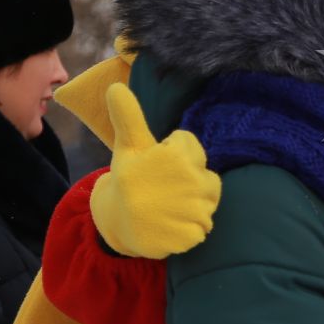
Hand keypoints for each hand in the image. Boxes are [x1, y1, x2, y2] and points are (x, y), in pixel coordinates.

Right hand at [90, 83, 221, 258]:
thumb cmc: (129, 178)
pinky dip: (189, 229)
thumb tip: (115, 86)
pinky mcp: (190, 237)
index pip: (192, 148)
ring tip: (167, 207)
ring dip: (193, 206)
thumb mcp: (129, 146)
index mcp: (175, 156)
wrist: (116, 222)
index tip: (156, 166)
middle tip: (163, 189)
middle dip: (189, 183)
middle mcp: (188, 182)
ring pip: (209, 203)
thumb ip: (130, 117)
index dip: (175, 156)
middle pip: (209, 178)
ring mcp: (190, 211)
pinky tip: (169, 225)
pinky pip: (203, 228)